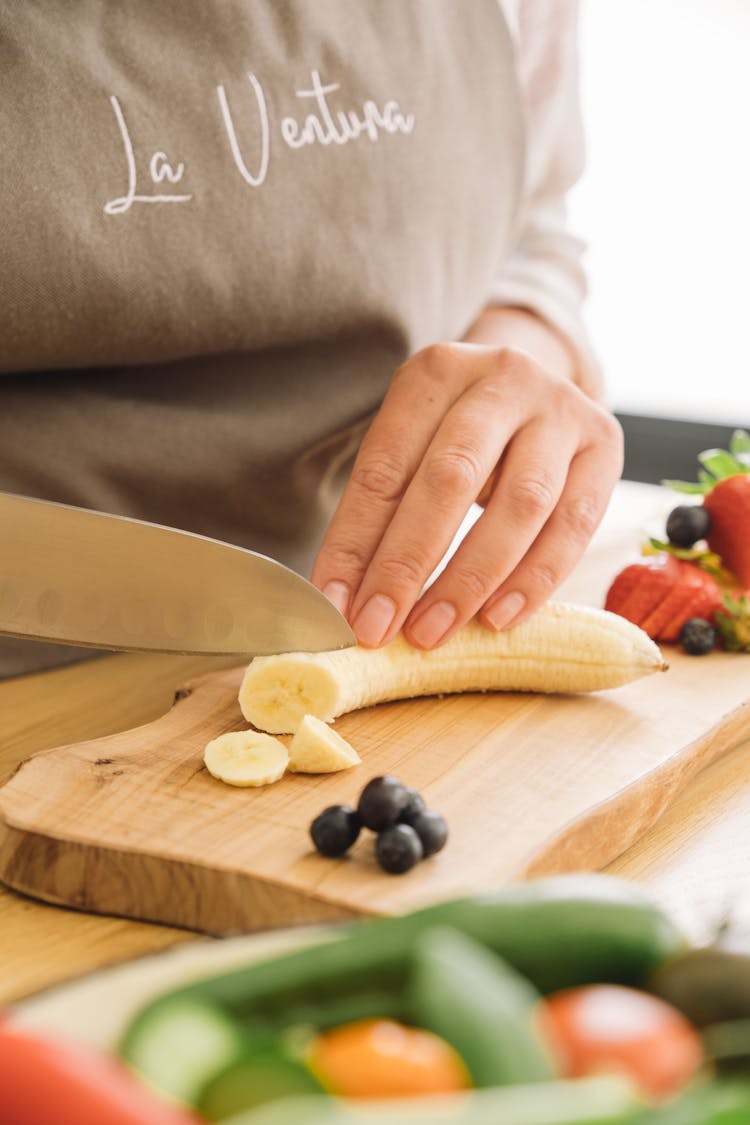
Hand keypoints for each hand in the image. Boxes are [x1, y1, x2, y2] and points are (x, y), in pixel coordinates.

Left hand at [312, 339, 622, 648]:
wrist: (537, 394)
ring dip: (470, 579)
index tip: (337, 607)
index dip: (355, 543)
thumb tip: (346, 602)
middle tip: (379, 628)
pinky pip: (572, 525)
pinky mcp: (604, 445)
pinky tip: (497, 618)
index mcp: (435, 372)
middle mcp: (501, 378)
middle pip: (449, 478)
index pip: (384, 467)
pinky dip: (533, 580)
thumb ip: (382, 516)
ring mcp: (560, 408)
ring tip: (433, 632)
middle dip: (407, 564)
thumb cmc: (457, 435)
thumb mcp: (413, 450)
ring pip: (520, 504)